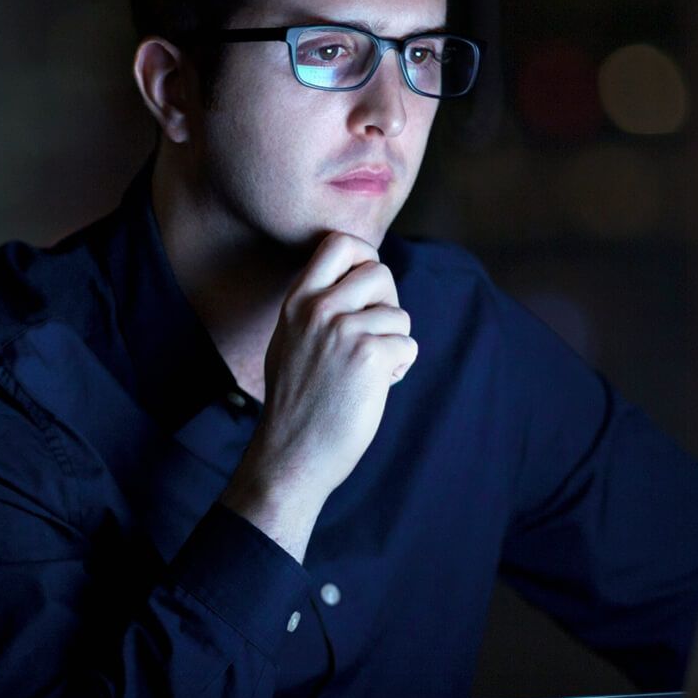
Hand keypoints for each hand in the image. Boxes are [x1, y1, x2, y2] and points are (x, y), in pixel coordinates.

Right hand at [219, 232, 417, 559]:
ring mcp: (343, 331)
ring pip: (398, 315)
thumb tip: (359, 278)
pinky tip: (375, 387)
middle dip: (388, 303)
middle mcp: (318, 309)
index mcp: (297, 301)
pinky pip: (407, 345)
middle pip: (379, 272)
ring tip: (368, 371)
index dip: (364, 256)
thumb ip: (316, 308)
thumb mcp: (290, 340)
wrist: (292, 453)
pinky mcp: (369, 357)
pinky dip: (399, 366)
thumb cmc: (296, 402)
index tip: (367, 285)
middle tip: (375, 334)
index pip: (339, 244)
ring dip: (393, 343)